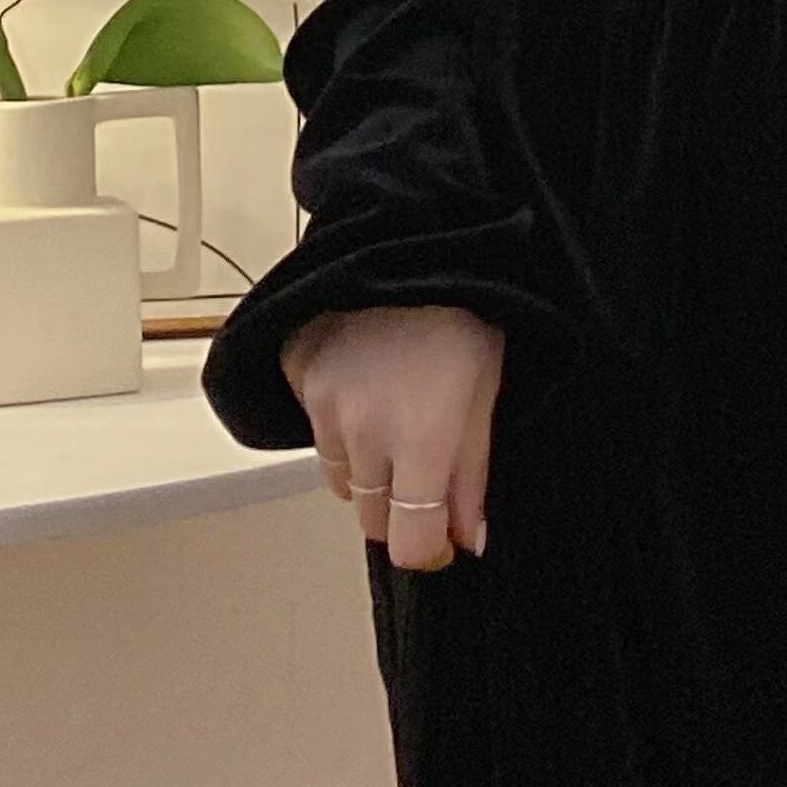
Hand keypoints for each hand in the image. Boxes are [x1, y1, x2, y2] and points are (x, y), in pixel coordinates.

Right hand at [282, 303, 499, 572]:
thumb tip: (468, 537)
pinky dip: (338, 421)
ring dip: (367, 465)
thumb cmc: (462, 309)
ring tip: (395, 411)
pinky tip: (366, 382)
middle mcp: (365, 433)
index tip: (440, 538)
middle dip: (400, 507)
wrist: (412, 237)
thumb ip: (472, 475)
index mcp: (421, 441)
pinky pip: (315, 427)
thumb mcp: (487, 393)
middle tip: (424, 464)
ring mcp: (324, 404)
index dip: (428, 549)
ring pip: (342, 477)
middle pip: (372, 518)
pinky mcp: (300, 376)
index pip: (407, 544)